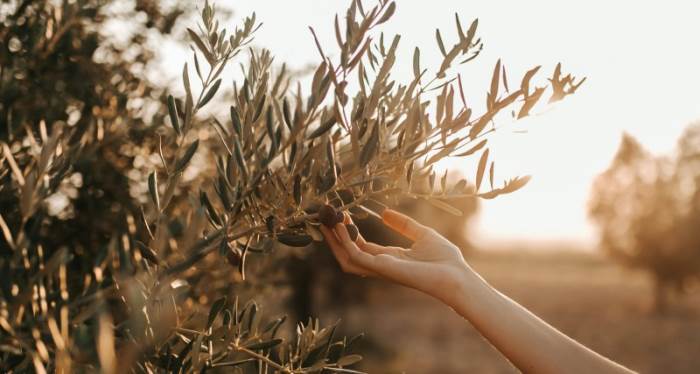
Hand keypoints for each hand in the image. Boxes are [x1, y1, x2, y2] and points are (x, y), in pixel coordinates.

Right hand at [320, 208, 470, 304]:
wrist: (455, 276)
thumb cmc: (445, 259)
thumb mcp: (422, 234)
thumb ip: (403, 224)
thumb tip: (383, 213)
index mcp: (390, 258)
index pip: (361, 246)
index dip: (349, 231)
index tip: (342, 214)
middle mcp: (381, 265)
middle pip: (348, 253)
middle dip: (334, 237)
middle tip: (325, 217)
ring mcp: (380, 269)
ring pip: (346, 257)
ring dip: (334, 240)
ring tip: (326, 220)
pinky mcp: (382, 268)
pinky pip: (356, 256)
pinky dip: (346, 242)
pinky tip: (342, 226)